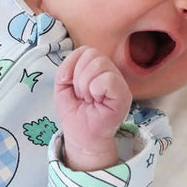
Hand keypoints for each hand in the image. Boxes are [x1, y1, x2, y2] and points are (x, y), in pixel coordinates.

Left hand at [54, 46, 131, 170]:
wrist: (81, 135)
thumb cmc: (75, 111)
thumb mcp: (62, 85)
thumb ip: (66, 68)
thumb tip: (73, 63)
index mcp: (99, 68)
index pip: (85, 50)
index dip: (73, 67)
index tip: (75, 88)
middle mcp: (111, 72)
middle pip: (92, 55)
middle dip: (79, 78)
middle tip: (83, 96)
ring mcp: (119, 83)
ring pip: (99, 64)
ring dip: (85, 85)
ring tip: (89, 100)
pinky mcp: (124, 95)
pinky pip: (108, 79)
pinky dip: (95, 89)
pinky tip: (96, 102)